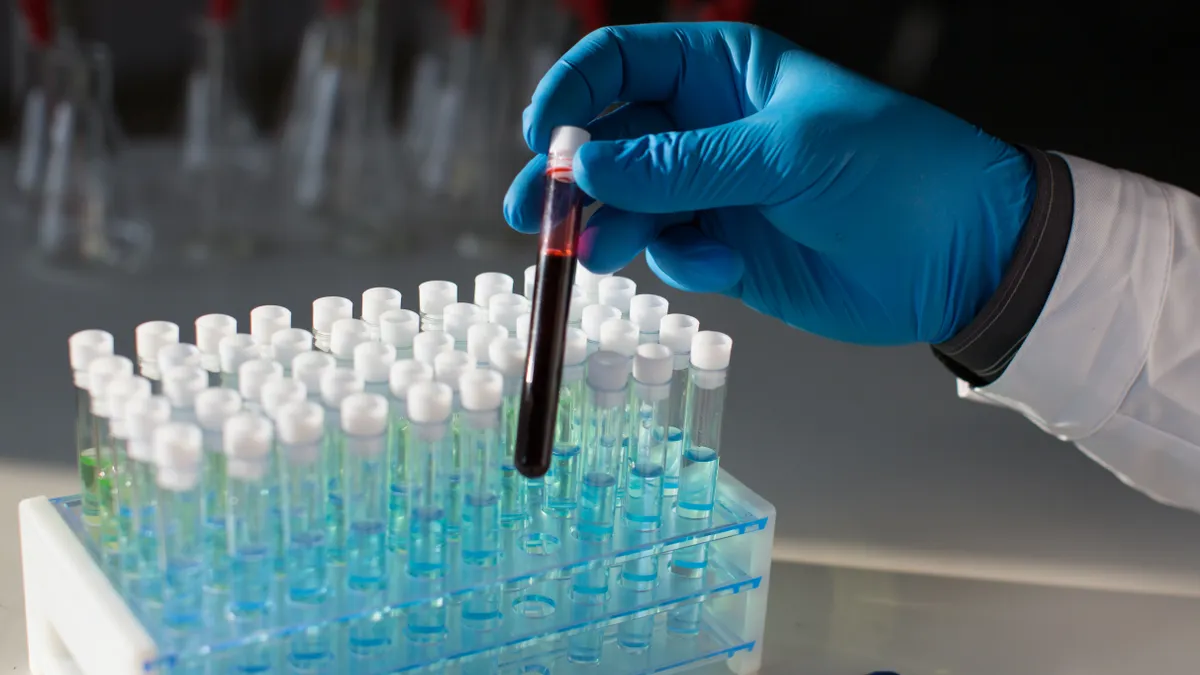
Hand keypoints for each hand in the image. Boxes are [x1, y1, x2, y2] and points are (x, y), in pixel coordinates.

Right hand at [503, 22, 1034, 345]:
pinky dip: (675, 261)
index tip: (542, 138)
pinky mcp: (725, 247)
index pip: (621, 63)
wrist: (960, 257)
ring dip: (607, 226)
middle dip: (567, 176)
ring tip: (596, 252)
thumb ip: (681, 163)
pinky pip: (668, 250)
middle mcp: (707, 127)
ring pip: (627, 203)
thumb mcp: (785, 153)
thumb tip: (586, 167)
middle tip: (532, 215)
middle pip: (608, 140)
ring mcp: (713, 190)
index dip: (571, 95)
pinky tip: (716, 265)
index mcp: (723, 71)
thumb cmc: (895, 172)